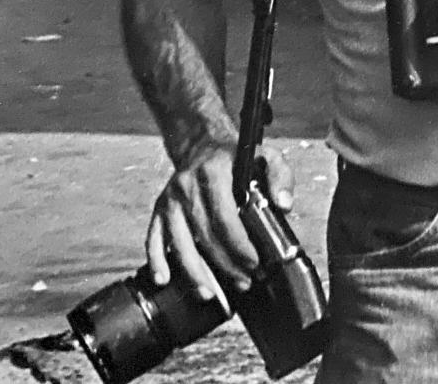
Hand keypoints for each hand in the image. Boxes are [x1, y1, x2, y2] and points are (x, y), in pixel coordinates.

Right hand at [146, 142, 294, 301]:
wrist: (203, 144)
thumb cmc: (234, 156)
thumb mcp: (265, 156)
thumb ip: (280, 177)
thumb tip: (284, 204)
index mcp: (214, 172)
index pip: (225, 217)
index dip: (240, 245)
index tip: (253, 262)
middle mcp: (188, 185)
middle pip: (205, 236)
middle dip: (225, 265)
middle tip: (243, 281)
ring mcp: (171, 199)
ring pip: (180, 244)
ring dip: (195, 273)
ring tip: (210, 292)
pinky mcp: (160, 209)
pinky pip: (154, 238)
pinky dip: (156, 261)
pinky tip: (164, 279)